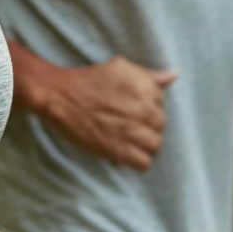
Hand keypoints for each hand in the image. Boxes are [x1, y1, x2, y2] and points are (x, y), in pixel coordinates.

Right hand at [9, 42, 175, 171]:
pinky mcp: (119, 149)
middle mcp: (141, 107)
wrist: (59, 95)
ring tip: (127, 138)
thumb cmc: (88, 80)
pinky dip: (135, 160)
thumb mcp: (119, 68)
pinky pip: (143, 163)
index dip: (146, 104)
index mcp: (143, 85)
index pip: (161, 101)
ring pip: (155, 145)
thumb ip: (148, 75)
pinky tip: (124, 151)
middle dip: (145, 124)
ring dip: (143, 144)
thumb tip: (173, 75)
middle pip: (160, 124)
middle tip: (125, 121)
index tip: (129, 105)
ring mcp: (131, 129)